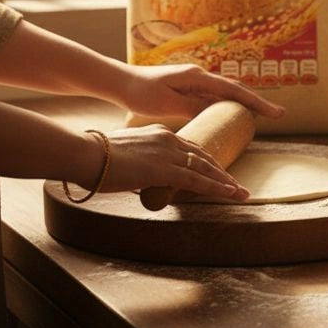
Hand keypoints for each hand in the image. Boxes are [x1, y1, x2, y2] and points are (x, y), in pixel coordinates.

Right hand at [90, 124, 248, 200]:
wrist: (86, 153)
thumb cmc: (96, 156)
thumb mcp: (125, 153)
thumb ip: (139, 162)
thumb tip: (141, 178)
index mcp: (160, 133)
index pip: (190, 148)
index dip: (206, 161)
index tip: (217, 170)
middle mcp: (169, 139)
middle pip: (203, 157)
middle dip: (222, 172)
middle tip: (235, 184)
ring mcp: (168, 154)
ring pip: (205, 169)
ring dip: (226, 182)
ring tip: (241, 192)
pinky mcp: (165, 169)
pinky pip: (197, 181)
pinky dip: (217, 188)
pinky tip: (230, 193)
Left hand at [115, 63, 285, 121]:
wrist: (121, 82)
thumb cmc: (140, 92)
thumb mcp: (166, 103)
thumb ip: (192, 106)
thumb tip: (217, 111)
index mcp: (197, 77)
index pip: (234, 90)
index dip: (256, 102)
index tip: (275, 113)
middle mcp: (200, 76)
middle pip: (235, 90)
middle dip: (257, 102)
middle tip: (278, 115)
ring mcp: (195, 82)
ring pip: (226, 93)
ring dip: (244, 103)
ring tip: (264, 115)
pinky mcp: (189, 88)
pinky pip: (215, 97)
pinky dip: (229, 104)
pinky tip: (234, 113)